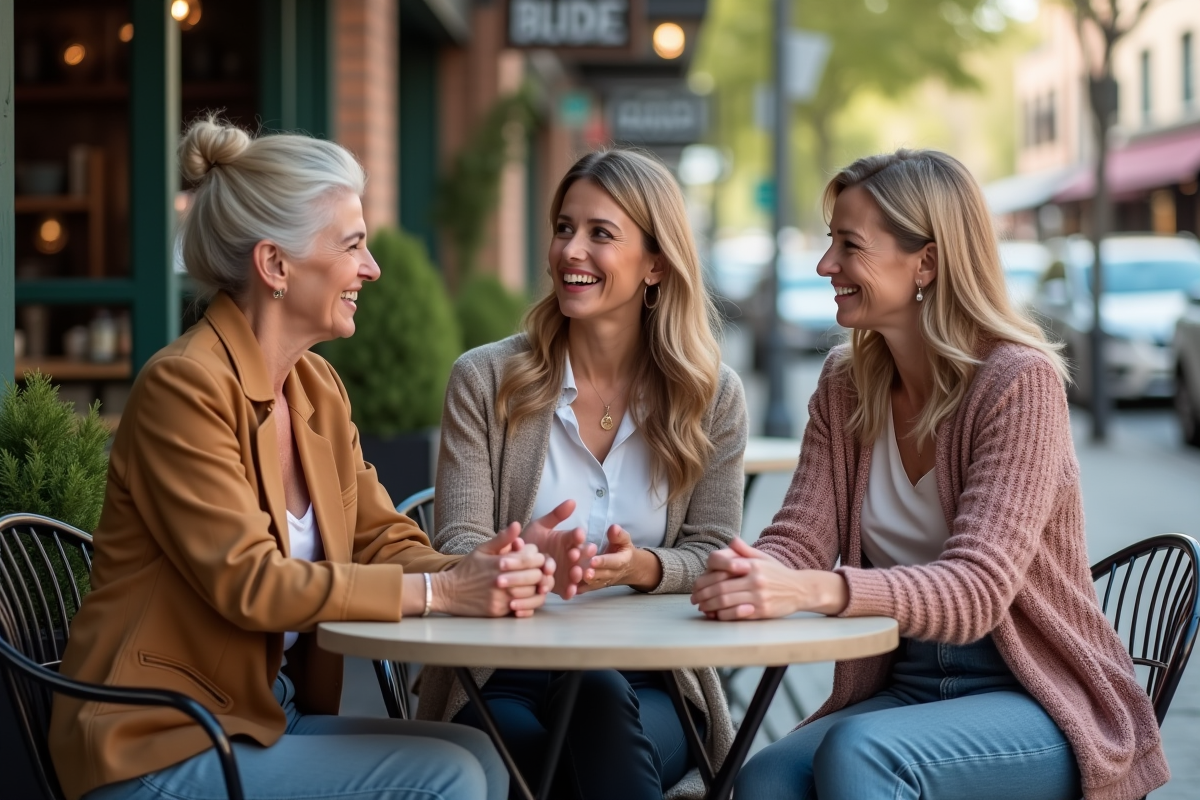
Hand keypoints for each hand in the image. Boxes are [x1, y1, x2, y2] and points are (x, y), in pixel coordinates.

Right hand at [434, 523, 554, 617]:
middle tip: (540, 570)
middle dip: (540, 572)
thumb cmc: (468, 569)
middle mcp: (501, 581)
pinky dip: (529, 603)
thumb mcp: (482, 549)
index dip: (538, 557)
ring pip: (532, 593)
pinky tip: (527, 597)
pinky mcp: (499, 611)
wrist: (449, 592)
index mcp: (499, 563)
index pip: (531, 558)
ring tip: (536, 583)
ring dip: (536, 588)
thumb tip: (517, 525)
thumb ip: (502, 539)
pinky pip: (523, 609)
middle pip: (535, 576)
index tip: (536, 557)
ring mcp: (501, 598)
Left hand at [516, 500, 595, 598]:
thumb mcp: (540, 526)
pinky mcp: (563, 587)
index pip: (576, 537)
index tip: (578, 534)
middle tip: (577, 554)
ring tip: (575, 573)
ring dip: (578, 573)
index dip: (578, 536)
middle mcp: (571, 556)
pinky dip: (570, 591)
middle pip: (580, 556)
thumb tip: (572, 501)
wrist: (514, 564)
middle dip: (581, 555)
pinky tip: (569, 591)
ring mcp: (568, 572)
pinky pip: (568, 590)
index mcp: (568, 541)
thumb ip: (556, 515)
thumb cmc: (529, 542)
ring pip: (577, 574)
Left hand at [579, 525, 635, 592]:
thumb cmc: (622, 550)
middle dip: (593, 574)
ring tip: (575, 578)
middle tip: (583, 572)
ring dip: (585, 582)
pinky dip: (579, 590)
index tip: (593, 560)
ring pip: (594, 583)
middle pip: (602, 575)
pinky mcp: (595, 586)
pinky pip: (587, 589)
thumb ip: (619, 535)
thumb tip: (613, 528)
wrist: (628, 568)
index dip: (603, 562)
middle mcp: (613, 574)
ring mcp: (603, 581)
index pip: (613, 562)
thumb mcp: (624, 540)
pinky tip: (569, 588)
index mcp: (621, 561)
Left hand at [689, 538, 847, 619]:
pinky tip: (716, 615)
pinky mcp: (762, 610)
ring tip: (702, 608)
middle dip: (703, 594)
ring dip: (709, 606)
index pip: (721, 567)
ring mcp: (758, 596)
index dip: (705, 576)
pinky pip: (736, 614)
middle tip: (694, 598)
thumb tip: (731, 541)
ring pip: (725, 601)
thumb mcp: (763, 558)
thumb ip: (745, 551)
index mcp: (751, 564)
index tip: (697, 583)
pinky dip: (723, 615)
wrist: (801, 589)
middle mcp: (754, 579)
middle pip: (719, 587)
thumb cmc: (778, 574)